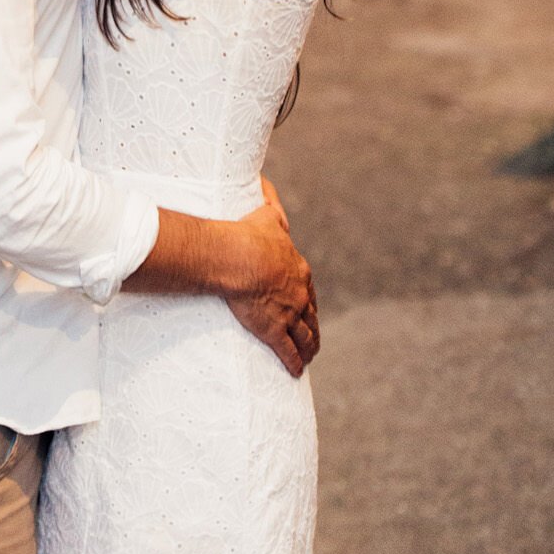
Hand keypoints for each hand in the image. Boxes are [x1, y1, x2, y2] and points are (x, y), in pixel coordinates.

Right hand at [217, 180, 318, 374]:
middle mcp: (299, 294)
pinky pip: (287, 351)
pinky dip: (293, 362)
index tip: (307, 306)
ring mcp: (289, 313)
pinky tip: (296, 371)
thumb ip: (268, 201)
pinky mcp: (274, 329)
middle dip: (313, 326)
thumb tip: (264, 181)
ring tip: (309, 357)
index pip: (308, 288)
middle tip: (313, 337)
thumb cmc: (249, 234)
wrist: (240, 257)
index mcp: (298, 269)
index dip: (308, 299)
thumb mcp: (265, 212)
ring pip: (305, 336)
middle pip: (312, 315)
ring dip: (309, 347)